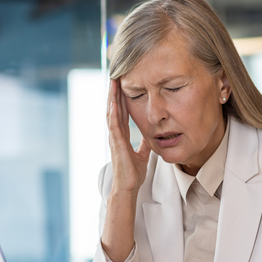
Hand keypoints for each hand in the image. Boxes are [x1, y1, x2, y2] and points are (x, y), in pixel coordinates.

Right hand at [107, 79, 150, 194]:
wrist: (128, 187)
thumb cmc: (132, 173)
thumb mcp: (142, 154)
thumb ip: (144, 143)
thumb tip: (150, 135)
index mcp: (122, 135)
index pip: (121, 112)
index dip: (122, 97)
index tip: (122, 83)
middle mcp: (116, 134)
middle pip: (114, 108)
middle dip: (114, 92)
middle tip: (115, 74)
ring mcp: (114, 138)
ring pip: (112, 113)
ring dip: (112, 97)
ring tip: (112, 82)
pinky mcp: (116, 144)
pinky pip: (114, 125)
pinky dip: (113, 113)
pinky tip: (114, 102)